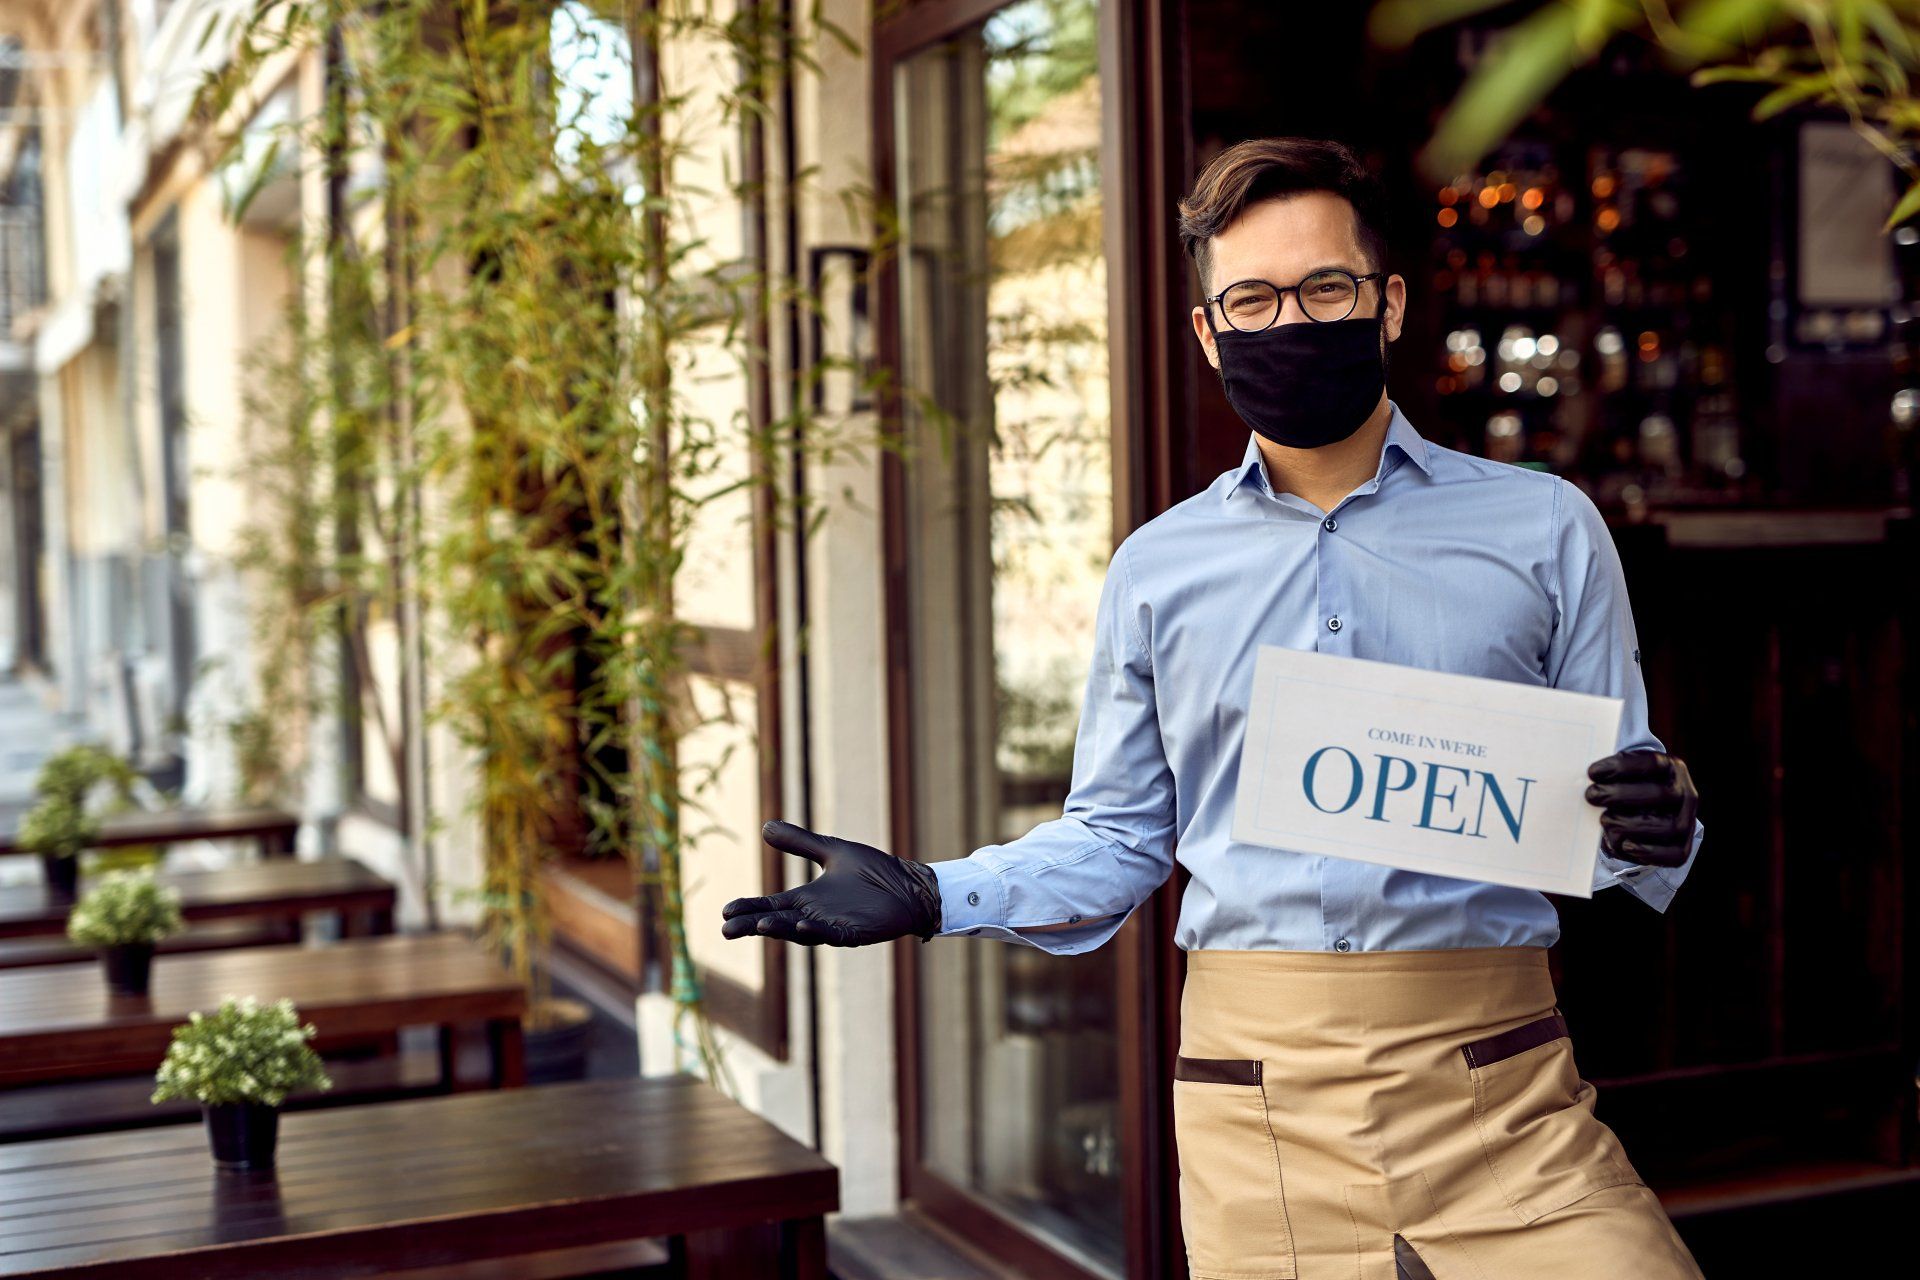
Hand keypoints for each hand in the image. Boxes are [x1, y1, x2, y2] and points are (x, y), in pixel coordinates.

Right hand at [720, 820, 942, 946]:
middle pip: (777, 922)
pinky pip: (832, 935)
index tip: (726, 910)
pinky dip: (816, 931)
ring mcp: (834, 926)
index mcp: (807, 898)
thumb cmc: (874, 871)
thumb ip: (801, 842)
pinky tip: (801, 924)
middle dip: (753, 925)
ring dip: (780, 929)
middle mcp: (815, 915)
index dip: (749, 908)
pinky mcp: (855, 933)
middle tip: (727, 929)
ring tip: (759, 925)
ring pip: (800, 932)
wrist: (910, 885)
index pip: (770, 906)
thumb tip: (766, 826)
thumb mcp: (831, 851)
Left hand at [1584, 749, 1697, 868]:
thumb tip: (1584, 780)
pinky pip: (1673, 855)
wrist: (1649, 815)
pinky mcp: (1682, 848)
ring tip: (1604, 820)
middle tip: (1591, 796)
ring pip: (1668, 827)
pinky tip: (1625, 845)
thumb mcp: (1623, 774)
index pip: (1652, 764)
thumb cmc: (1626, 790)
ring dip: (1630, 825)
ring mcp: (1686, 822)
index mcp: (1672, 768)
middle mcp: (1685, 794)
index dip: (1621, 767)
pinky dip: (1648, 852)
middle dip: (1620, 796)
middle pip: (1659, 795)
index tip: (1592, 773)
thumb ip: (1610, 774)